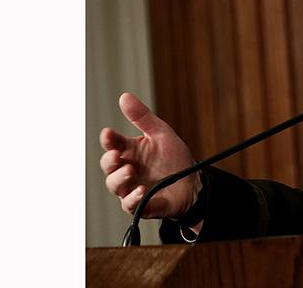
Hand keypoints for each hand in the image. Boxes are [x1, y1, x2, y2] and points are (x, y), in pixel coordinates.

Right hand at [99, 92, 199, 219]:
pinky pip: (130, 205)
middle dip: (109, 161)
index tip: (108, 134)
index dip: (108, 139)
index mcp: (130, 151)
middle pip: (108, 166)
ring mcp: (132, 188)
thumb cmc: (174, 159)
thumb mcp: (161, 133)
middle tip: (117, 156)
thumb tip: (124, 97)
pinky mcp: (143, 204)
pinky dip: (133, 198)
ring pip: (115, 186)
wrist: (194, 182)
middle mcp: (127, 170)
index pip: (112, 144)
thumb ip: (142, 117)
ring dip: (119, 179)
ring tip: (131, 171)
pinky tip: (141, 190)